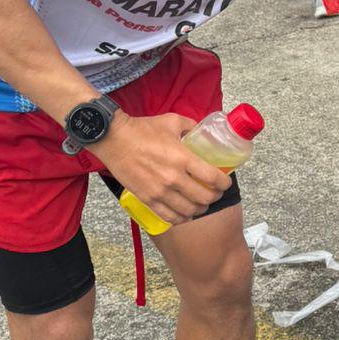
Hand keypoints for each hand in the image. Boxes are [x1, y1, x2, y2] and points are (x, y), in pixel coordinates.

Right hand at [98, 112, 230, 225]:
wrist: (114, 139)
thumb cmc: (142, 129)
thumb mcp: (172, 121)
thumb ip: (191, 126)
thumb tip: (201, 132)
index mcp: (182, 158)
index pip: (212, 178)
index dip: (224, 183)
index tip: (225, 182)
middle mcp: (173, 178)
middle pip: (204, 197)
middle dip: (215, 196)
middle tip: (215, 192)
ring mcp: (159, 191)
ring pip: (189, 211)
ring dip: (200, 209)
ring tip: (202, 203)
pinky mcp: (147, 199)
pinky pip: (170, 217)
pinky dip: (182, 218)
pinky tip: (185, 213)